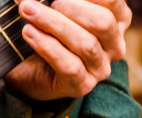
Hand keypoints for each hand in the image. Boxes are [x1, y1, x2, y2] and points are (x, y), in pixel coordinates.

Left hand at [5, 0, 129, 101]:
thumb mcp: (56, 13)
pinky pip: (69, 65)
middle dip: (70, 7)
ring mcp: (100, 68)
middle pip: (102, 22)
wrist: (24, 73)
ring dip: (53, 24)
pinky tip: (28, 33)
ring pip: (85, 44)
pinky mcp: (81, 86)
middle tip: (38, 2)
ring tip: (28, 12)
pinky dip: (47, 46)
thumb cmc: (45, 36)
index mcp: (117, 21)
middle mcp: (115, 46)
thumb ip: (57, 1)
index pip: (112, 1)